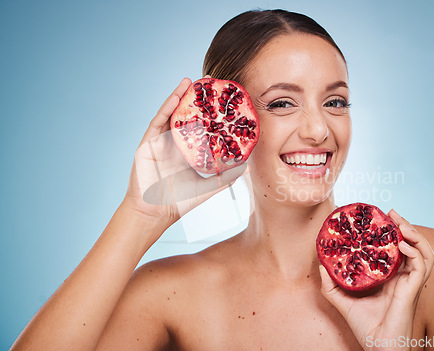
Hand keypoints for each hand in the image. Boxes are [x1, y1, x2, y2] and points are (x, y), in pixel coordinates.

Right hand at [124, 77, 246, 230]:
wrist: (154, 214)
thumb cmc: (178, 204)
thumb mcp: (208, 188)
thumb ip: (226, 177)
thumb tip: (247, 166)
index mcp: (187, 153)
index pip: (199, 129)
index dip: (209, 115)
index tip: (221, 102)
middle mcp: (174, 145)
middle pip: (185, 117)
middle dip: (195, 101)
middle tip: (207, 84)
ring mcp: (160, 142)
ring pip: (171, 115)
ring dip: (180, 97)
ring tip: (191, 82)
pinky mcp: (147, 143)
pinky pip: (158, 121)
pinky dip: (167, 107)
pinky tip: (176, 95)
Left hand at [319, 209, 433, 350]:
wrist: (378, 347)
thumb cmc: (365, 328)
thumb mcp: (343, 301)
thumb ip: (332, 285)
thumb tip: (321, 265)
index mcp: (391, 278)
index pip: (396, 250)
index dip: (392, 233)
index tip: (380, 218)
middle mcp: (403, 278)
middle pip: (412, 246)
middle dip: (405, 226)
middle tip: (391, 213)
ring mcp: (410, 283)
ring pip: (423, 252)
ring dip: (415, 234)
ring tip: (400, 223)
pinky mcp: (414, 290)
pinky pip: (422, 266)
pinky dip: (415, 251)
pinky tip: (402, 244)